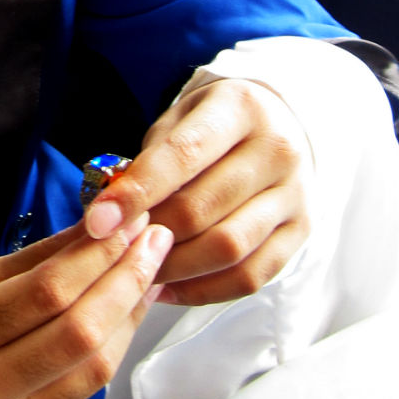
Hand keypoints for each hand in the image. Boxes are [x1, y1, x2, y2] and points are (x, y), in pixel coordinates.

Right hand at [0, 218, 171, 398]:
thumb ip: (33, 262)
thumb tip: (104, 225)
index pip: (42, 294)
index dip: (97, 256)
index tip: (134, 222)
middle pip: (76, 335)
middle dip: (126, 282)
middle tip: (156, 241)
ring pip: (91, 370)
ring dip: (129, 316)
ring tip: (148, 273)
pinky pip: (82, 395)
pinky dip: (110, 350)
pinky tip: (121, 316)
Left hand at [83, 78, 310, 307]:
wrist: (280, 126)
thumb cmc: (212, 127)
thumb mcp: (178, 120)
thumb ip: (147, 161)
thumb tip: (108, 213)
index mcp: (240, 108)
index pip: (183, 155)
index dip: (137, 192)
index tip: (97, 222)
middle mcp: (277, 149)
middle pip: (203, 209)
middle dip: (150, 236)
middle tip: (114, 251)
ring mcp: (295, 194)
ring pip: (228, 249)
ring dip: (175, 269)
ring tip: (139, 271)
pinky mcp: (301, 232)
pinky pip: (250, 276)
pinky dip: (203, 290)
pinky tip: (169, 288)